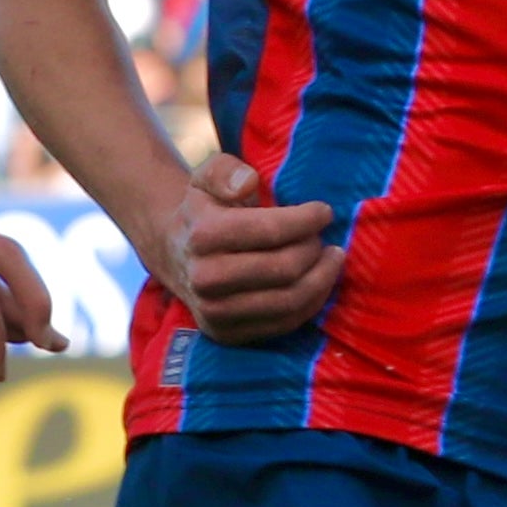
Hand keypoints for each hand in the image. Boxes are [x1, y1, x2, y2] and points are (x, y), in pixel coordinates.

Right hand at [157, 151, 345, 348]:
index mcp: (202, 236)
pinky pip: (285, 323)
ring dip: (322, 278)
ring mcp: (214, 312)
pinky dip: (311, 302)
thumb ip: (225, 171)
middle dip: (313, 249)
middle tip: (322, 237)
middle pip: (284, 269)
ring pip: (289, 301)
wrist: (175, 255)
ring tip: (331, 257)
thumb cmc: (204, 210)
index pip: (270, 231)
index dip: (306, 220)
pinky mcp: (227, 335)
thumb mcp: (207, 176)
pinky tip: (319, 281)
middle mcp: (205, 279)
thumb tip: (248, 184)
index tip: (324, 212)